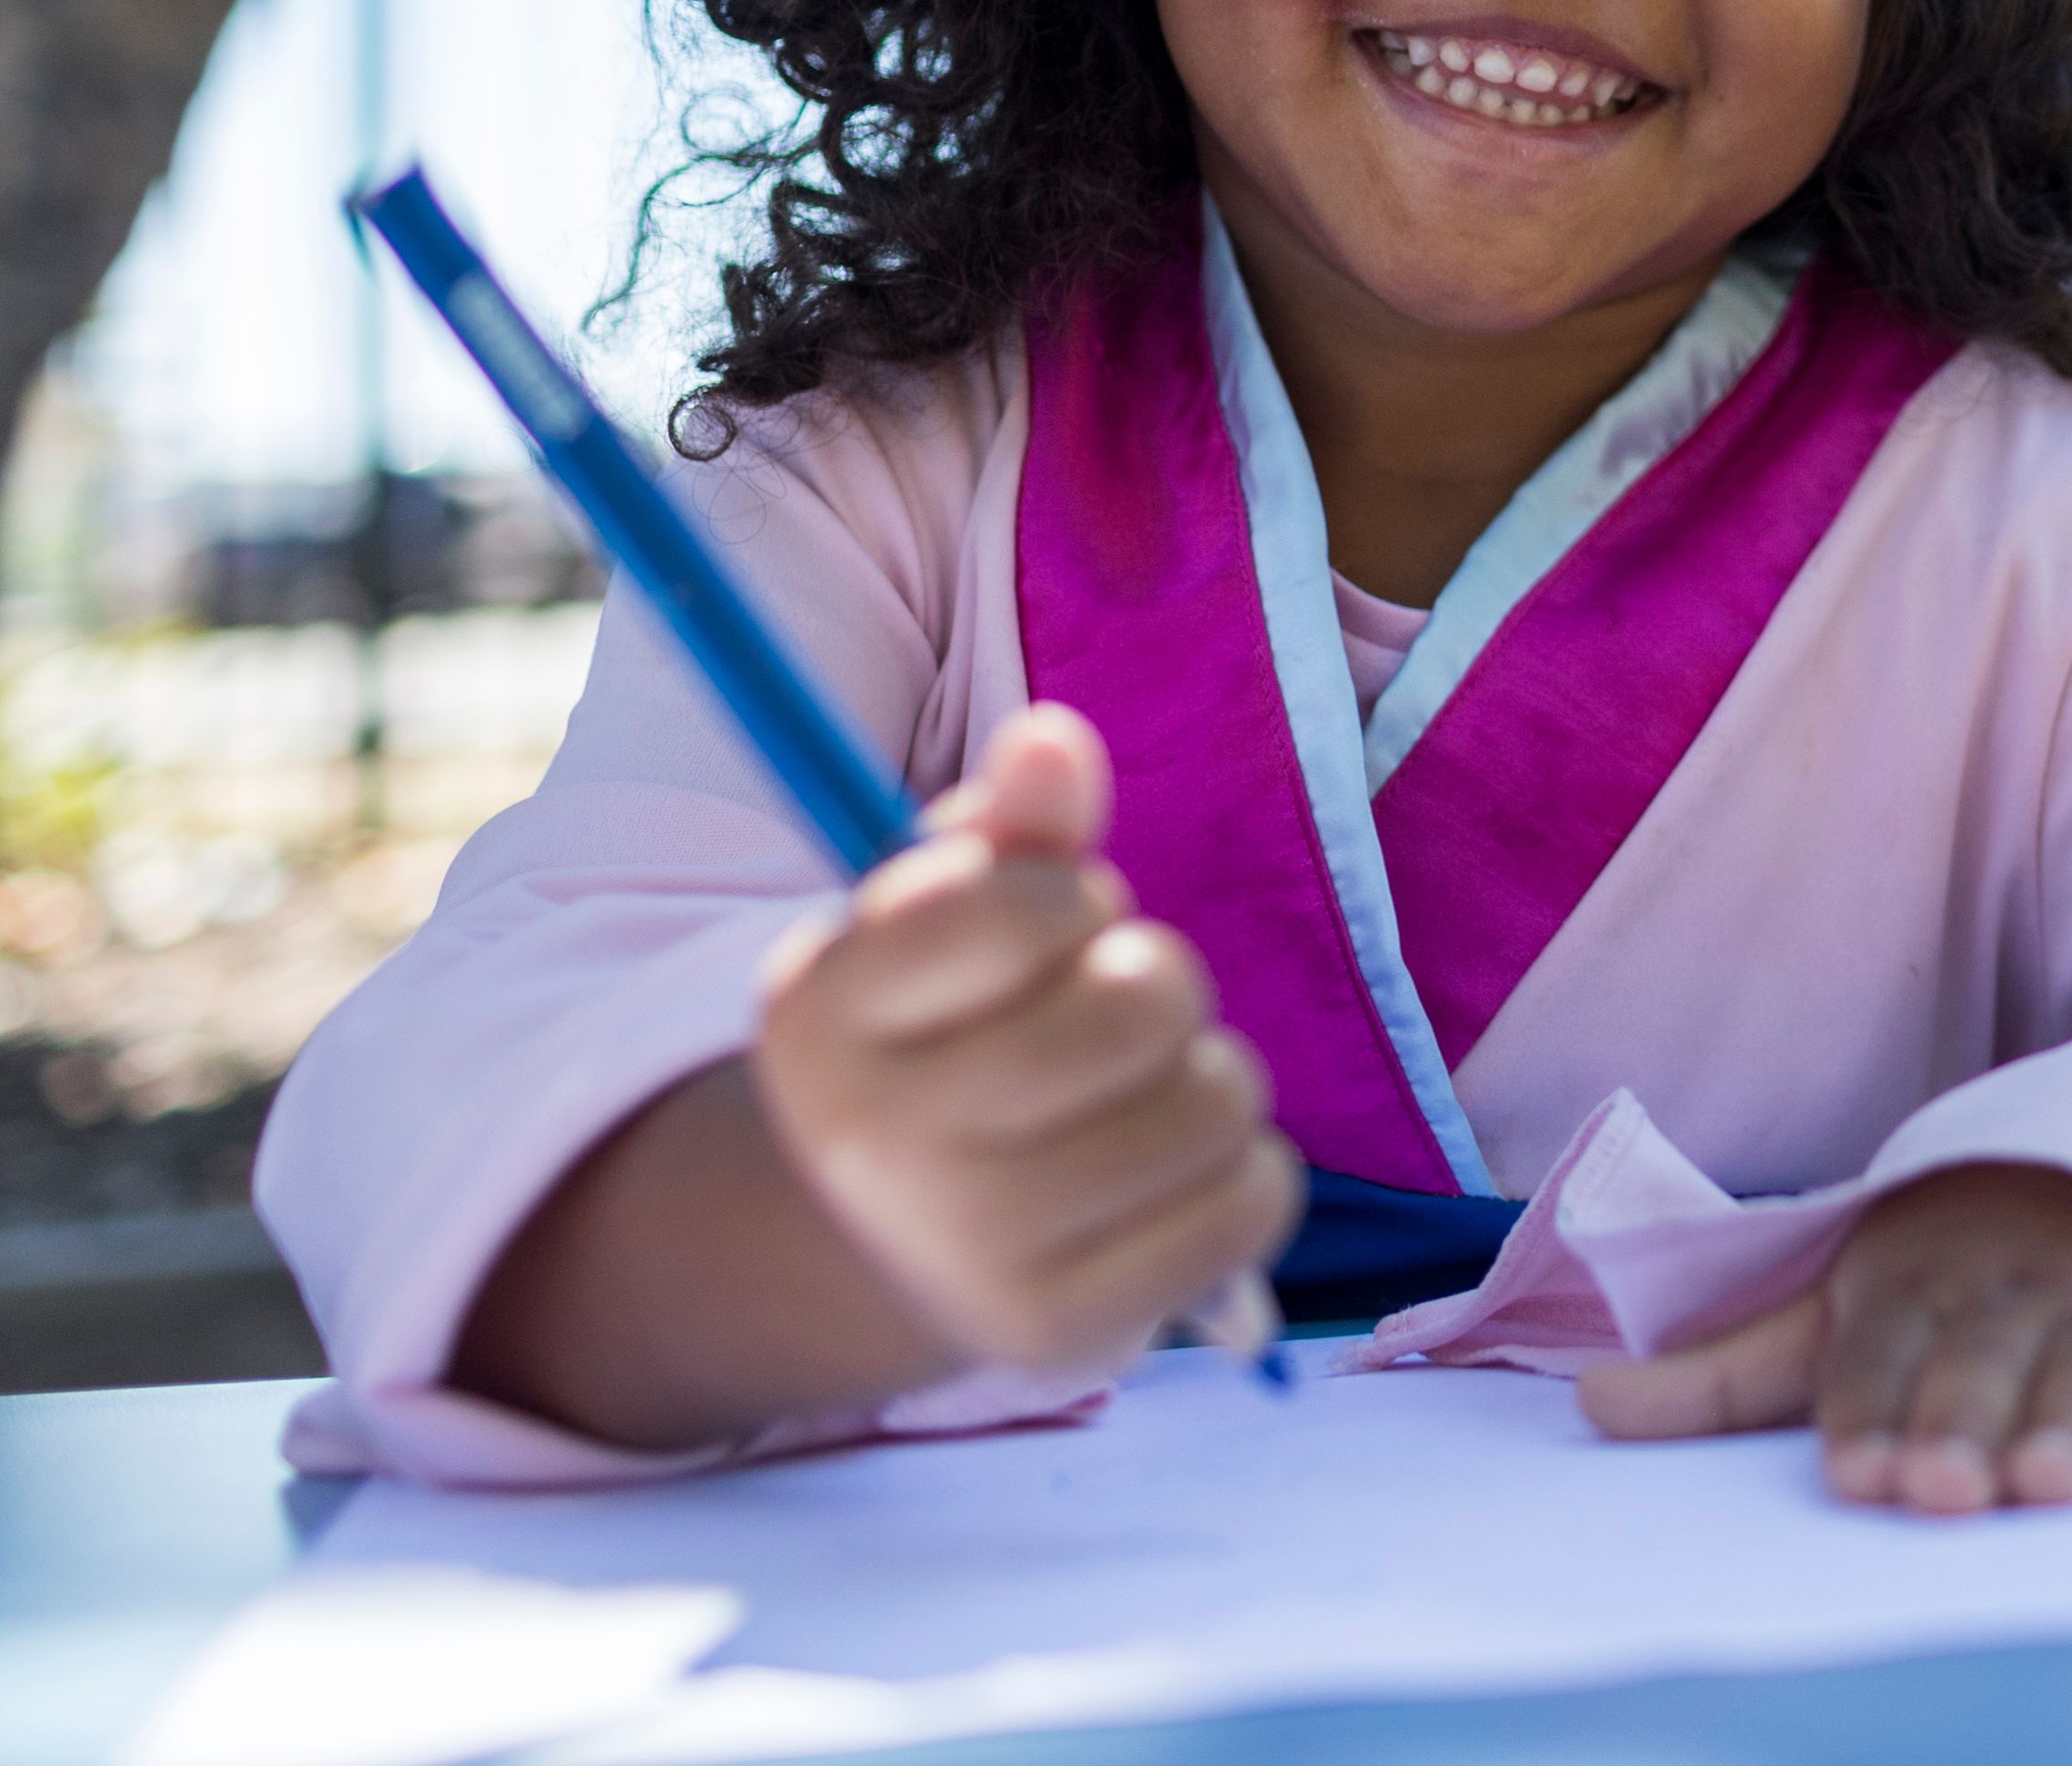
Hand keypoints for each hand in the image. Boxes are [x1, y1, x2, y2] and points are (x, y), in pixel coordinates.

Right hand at [749, 702, 1301, 1377]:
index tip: (1047, 930)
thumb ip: (1010, 827)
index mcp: (821, 1008)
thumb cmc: (952, 1035)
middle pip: (1139, 1003)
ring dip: (1211, 1077)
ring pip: (1212, 1101)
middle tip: (1115, 1015)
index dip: (1071, 898)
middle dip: (1160, 983)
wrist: (903, 1240)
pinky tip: (1175, 1176)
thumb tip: (1054, 740)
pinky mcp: (1061, 1332)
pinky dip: (1249, 1175)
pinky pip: (1251, 1205)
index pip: (1018, 903)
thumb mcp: (951, 917)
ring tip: (1143, 1096)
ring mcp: (964, 1250)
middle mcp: (872, 1139)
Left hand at [1576, 1162, 2071, 1511]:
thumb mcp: (1846, 1302)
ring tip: (2054, 1483)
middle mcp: (2019, 1288)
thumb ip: (1730, 1371)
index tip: (1864, 1473)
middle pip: (1987, 1360)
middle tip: (1946, 1487)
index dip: (1874, 1410)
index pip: (1884, 1352)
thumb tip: (1584, 1405)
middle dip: (1965, 1418)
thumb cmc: (1957, 1273)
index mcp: (1920, 1280)